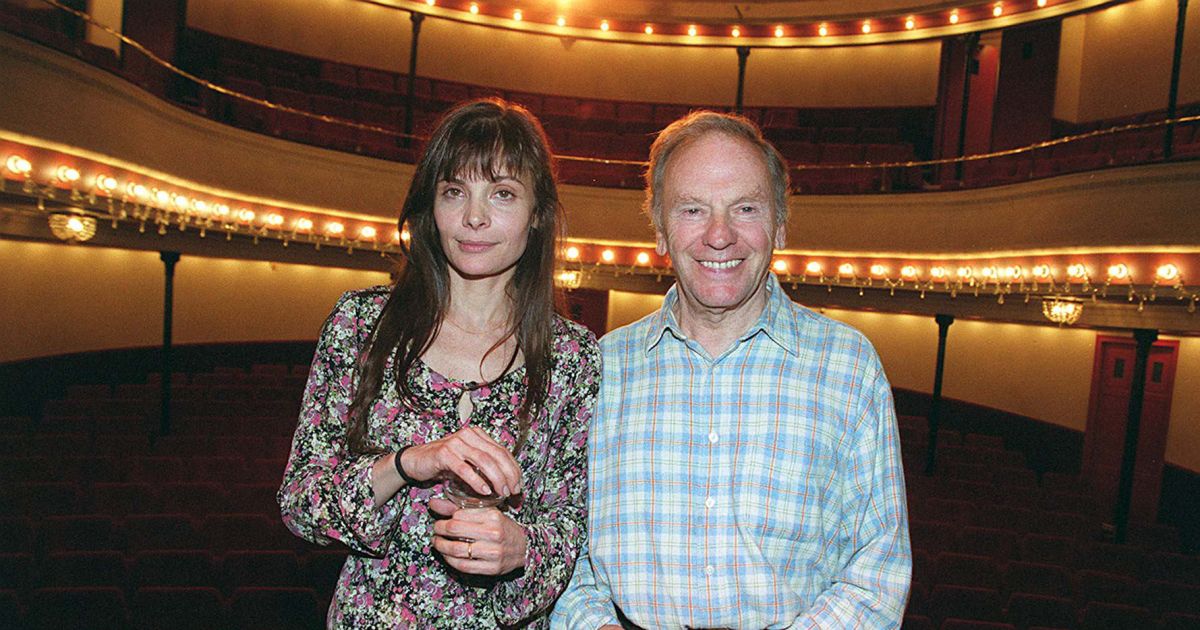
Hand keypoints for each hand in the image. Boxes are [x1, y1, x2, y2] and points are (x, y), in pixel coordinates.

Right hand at [400, 426, 522, 497]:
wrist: (415, 461)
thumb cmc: (444, 463)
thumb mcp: (468, 462)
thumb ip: (485, 467)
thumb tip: (508, 483)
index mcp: (477, 434)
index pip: (502, 450)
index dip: (513, 468)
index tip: (519, 485)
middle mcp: (468, 435)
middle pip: (496, 455)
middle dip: (508, 474)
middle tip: (513, 491)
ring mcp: (456, 443)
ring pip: (484, 460)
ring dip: (496, 478)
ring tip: (502, 493)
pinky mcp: (444, 454)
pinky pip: (464, 469)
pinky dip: (476, 481)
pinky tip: (485, 491)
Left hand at [430, 496, 527, 574]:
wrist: (525, 547)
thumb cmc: (502, 527)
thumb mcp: (485, 512)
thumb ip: (458, 508)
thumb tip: (433, 503)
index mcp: (492, 516)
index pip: (458, 515)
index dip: (445, 518)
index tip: (440, 521)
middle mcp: (494, 533)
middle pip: (454, 530)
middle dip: (439, 530)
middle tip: (435, 530)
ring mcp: (493, 552)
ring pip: (456, 550)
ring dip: (441, 547)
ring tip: (437, 543)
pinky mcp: (492, 568)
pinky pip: (463, 566)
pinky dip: (450, 561)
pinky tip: (447, 555)